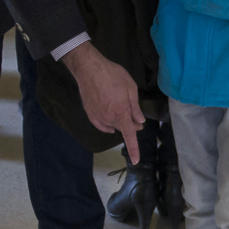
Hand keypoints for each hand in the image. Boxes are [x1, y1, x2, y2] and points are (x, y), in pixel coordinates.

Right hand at [61, 42, 145, 160]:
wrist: (89, 68)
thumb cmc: (112, 75)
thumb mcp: (130, 88)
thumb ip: (135, 107)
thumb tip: (139, 121)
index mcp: (121, 113)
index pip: (129, 135)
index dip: (134, 149)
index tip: (136, 160)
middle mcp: (108, 118)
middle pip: (122, 128)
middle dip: (131, 125)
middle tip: (137, 119)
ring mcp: (97, 117)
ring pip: (112, 126)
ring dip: (119, 123)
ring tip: (122, 113)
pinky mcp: (89, 113)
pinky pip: (101, 125)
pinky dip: (107, 126)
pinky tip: (110, 125)